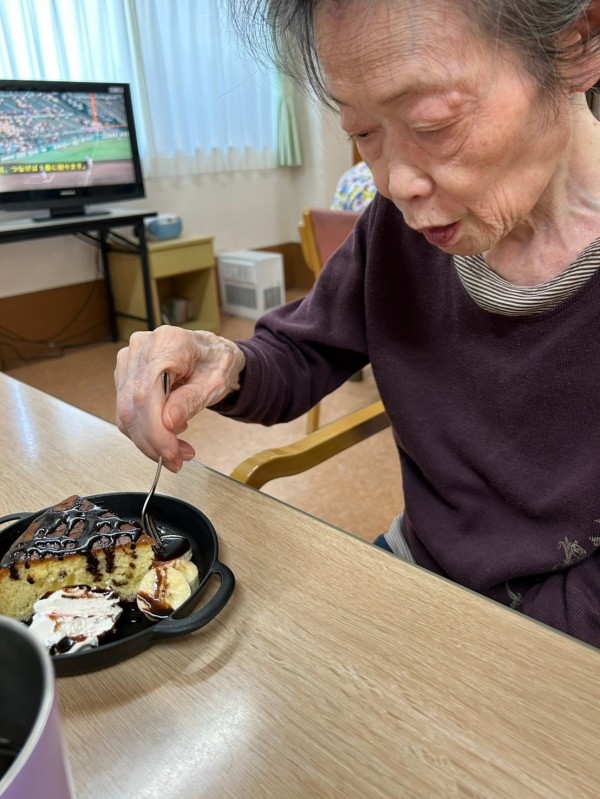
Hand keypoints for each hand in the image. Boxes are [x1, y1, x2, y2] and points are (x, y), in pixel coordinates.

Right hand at [115, 326, 245, 470]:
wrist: (213, 353)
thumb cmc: (217, 361)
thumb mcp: (215, 383)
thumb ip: (191, 401)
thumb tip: (168, 423)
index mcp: (167, 343)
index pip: (146, 394)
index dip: (154, 430)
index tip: (171, 453)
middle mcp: (142, 348)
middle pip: (132, 405)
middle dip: (152, 442)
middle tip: (175, 460)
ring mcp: (130, 360)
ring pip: (126, 412)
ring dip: (149, 440)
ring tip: (177, 450)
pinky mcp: (127, 374)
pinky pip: (128, 410)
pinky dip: (145, 431)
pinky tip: (167, 435)